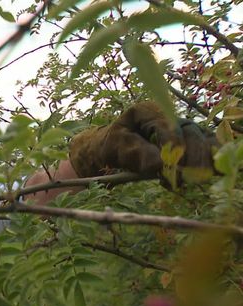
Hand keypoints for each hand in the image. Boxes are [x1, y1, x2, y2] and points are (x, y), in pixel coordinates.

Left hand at [69, 102, 217, 178]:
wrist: (115, 148)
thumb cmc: (113, 145)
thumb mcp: (116, 147)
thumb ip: (136, 153)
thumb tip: (158, 166)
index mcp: (148, 110)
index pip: (168, 125)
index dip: (174, 145)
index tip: (174, 165)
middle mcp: (170, 115)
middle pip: (190, 131)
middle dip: (190, 155)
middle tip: (184, 176)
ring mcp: (183, 127)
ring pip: (203, 139)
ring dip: (201, 160)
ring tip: (190, 179)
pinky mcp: (191, 140)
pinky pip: (207, 148)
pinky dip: (207, 161)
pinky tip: (200, 176)